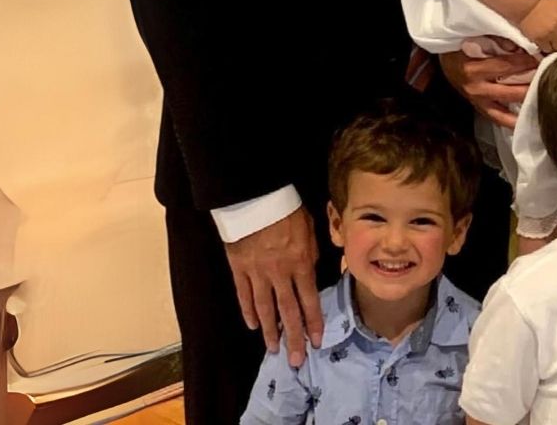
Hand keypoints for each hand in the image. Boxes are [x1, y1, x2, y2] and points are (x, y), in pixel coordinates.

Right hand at [225, 207, 321, 366]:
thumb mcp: (311, 227)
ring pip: (264, 308)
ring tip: (273, 349)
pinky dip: (248, 312)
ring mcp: (257, 273)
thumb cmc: (288, 208)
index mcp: (301, 262)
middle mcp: (280, 274)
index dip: (313, 322)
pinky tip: (253, 325)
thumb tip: (314, 271)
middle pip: (287, 311)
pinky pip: (243, 295)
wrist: (256, 197)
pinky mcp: (239, 268)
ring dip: (270, 330)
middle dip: (293, 337)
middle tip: (296, 360)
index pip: (309, 299)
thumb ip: (313, 252)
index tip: (317, 341)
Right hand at [440, 41, 538, 128]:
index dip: (527, 62)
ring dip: (526, 101)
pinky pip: (498, 118)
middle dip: (532, 83)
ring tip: (546, 99)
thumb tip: (522, 45)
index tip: (544, 58)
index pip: (507, 66)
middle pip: (511, 88)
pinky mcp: (479, 108)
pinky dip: (512, 120)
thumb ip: (497, 41)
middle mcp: (476, 88)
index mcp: (474, 69)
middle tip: (551, 78)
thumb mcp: (475, 40)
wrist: (445, 62)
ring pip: (508, 105)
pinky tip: (528, 120)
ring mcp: (477, 100)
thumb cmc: (461, 47)